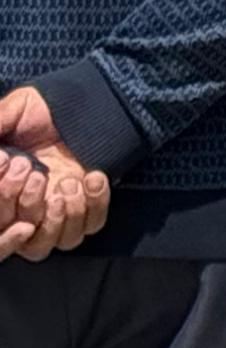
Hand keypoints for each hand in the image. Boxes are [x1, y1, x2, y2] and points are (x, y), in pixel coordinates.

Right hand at [0, 87, 107, 258]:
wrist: (84, 103)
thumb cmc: (42, 110)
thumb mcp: (12, 113)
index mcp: (1, 193)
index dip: (2, 209)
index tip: (14, 170)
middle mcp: (23, 211)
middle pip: (21, 241)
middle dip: (27, 208)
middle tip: (38, 175)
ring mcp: (55, 213)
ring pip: (50, 244)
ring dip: (61, 216)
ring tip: (69, 181)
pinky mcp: (86, 208)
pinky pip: (90, 226)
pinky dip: (94, 206)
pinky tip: (92, 177)